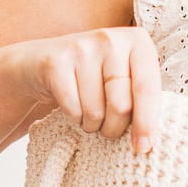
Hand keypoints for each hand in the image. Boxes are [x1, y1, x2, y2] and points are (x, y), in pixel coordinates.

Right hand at [10, 27, 163, 154]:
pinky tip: (72, 107)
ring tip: (89, 114)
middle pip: (121, 105)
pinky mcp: (55, 62)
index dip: (147, 122)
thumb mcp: (124, 78)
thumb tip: (149, 141)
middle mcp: (110, 39)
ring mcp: (81, 47)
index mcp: (137, 41)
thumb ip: (142, 98)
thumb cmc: (94, 76)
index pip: (147, 88)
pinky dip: (73, 118)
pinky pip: (72, 110)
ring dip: (92, 125)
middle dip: (115, 128)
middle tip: (108, 129)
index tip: (143, 147)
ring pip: (95, 111)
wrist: (39, 63)